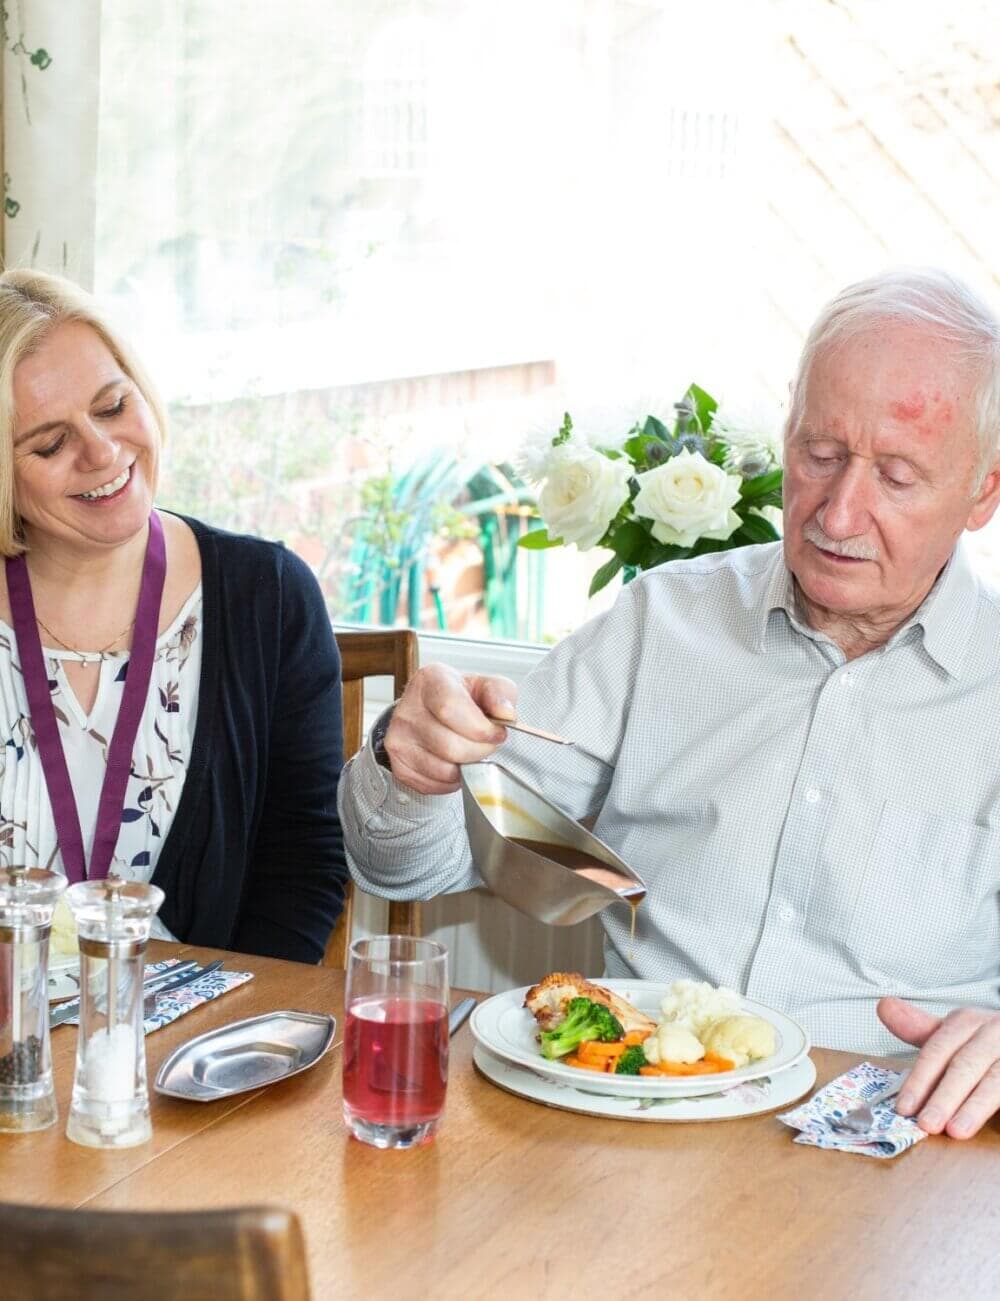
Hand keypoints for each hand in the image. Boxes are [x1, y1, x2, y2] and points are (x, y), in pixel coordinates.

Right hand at [383, 664, 516, 794]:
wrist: (429, 712)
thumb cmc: (459, 698)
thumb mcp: (484, 685)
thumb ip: (500, 693)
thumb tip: (505, 713)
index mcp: (430, 680)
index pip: (449, 708)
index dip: (480, 728)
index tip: (496, 733)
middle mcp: (408, 709)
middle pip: (450, 746)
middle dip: (479, 751)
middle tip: (487, 745)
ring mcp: (399, 739)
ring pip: (444, 770)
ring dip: (467, 767)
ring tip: (471, 752)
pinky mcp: (398, 764)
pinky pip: (434, 785)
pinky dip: (452, 781)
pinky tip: (455, 763)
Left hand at [877, 996, 999, 1138]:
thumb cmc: (985, 1043)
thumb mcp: (955, 1034)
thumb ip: (921, 1029)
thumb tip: (884, 1006)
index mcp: (968, 1021)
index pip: (938, 1049)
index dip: (920, 1079)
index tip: (904, 1107)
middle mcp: (993, 1031)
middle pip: (965, 1065)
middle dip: (944, 1096)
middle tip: (926, 1124)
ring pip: (995, 1080)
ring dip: (975, 1107)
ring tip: (955, 1130)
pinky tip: (997, 1127)